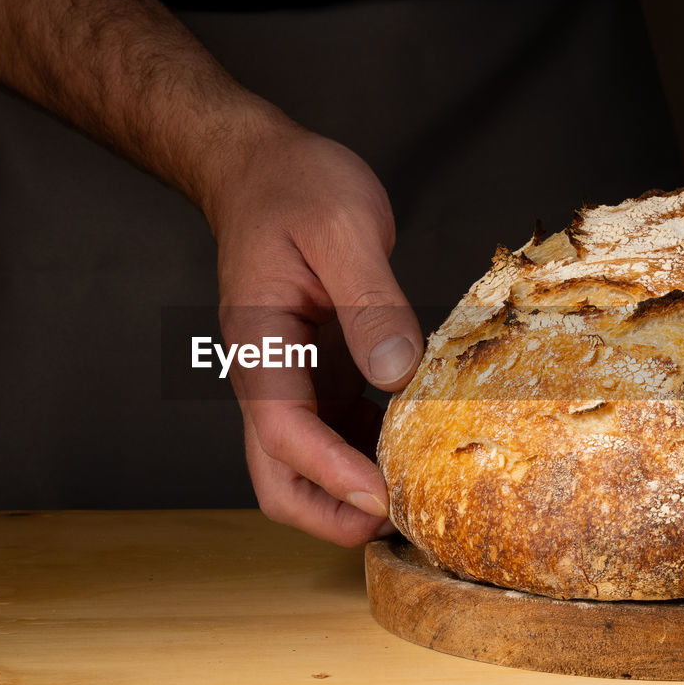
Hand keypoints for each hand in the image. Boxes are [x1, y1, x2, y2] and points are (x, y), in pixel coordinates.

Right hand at [204, 121, 422, 544]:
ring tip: (422, 493)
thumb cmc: (292, 187)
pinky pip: (340, 435)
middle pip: (279, 481)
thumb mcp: (340, 227)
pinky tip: (420, 446)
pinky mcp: (321, 374)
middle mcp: (269, 376)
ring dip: (356, 493)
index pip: (283, 434)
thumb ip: (369, 300)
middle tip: (402, 516)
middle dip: (333, 515)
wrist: (261, 168)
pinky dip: (373, 453)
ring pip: (308, 470)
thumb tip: (397, 372)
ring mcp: (294, 381)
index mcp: (261, 344)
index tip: (385, 496)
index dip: (332, 475)